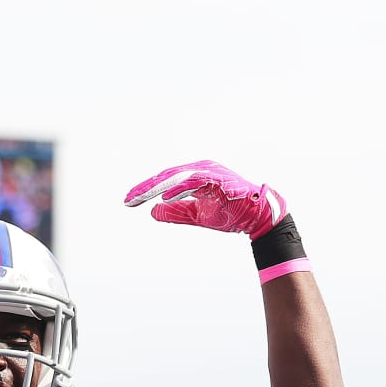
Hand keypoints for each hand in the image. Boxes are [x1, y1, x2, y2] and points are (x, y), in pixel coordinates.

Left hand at [125, 161, 286, 238]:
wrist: (257, 217)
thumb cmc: (229, 213)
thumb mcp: (196, 215)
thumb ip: (175, 213)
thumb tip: (153, 212)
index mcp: (195, 176)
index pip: (165, 180)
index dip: (146, 190)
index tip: (128, 201)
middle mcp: (201, 170)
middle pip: (167, 176)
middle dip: (146, 188)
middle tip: (128, 199)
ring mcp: (212, 173)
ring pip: (179, 176)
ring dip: (158, 187)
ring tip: (141, 198)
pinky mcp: (221, 181)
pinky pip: (198, 182)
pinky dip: (181, 188)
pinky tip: (165, 197)